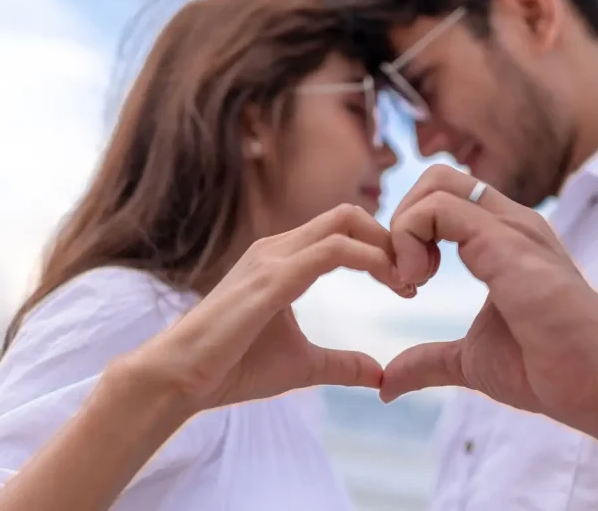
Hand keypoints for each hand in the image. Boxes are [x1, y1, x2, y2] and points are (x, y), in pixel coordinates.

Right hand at [118, 204, 414, 416]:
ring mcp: (273, 258)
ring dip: (388, 247)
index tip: (410, 283)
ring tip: (411, 283)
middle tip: (418, 277)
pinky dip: (372, 260)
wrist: (179, 380)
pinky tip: (394, 284)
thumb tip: (380, 374)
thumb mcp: (302, 365)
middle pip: (350, 216)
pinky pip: (333, 251)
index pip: (344, 229)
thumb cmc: (231, 368)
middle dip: (392, 238)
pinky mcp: (272, 278)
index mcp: (283, 259)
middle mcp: (278, 248)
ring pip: (345, 223)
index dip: (383, 247)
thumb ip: (341, 364)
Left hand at [382, 165, 597, 434]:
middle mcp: (510, 222)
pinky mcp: (506, 242)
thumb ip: (430, 362)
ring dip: (402, 229)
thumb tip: (387, 384)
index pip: (443, 198)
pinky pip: (437, 209)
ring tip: (410, 282)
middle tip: (402, 277)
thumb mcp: (471, 361)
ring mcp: (511, 227)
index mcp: (504, 239)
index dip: (408, 233)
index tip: (406, 285)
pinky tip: (417, 284)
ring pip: (435, 183)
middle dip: (400, 220)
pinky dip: (408, 238)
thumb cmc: (551, 370)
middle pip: (436, 178)